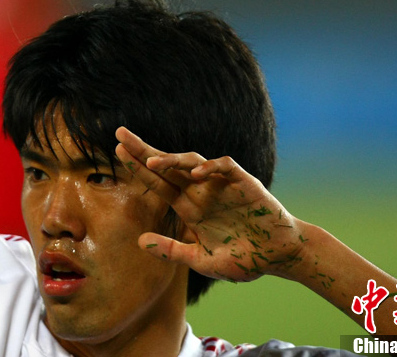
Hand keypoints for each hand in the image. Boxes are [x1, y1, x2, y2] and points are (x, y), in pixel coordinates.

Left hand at [115, 126, 307, 282]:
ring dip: (172, 160)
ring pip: (192, 162)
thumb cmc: (244, 258)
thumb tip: (140, 241)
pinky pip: (224, 167)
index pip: (158, 182)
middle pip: (167, 165)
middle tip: (120, 134)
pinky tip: (197, 174)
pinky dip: (211, 168)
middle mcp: (200, 191)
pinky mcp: (243, 182)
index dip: (138, 168)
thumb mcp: (203, 261)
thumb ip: (174, 251)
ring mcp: (221, 185)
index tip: (116, 152)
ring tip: (152, 163)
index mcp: (189, 207)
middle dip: (143, 150)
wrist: (279, 256)